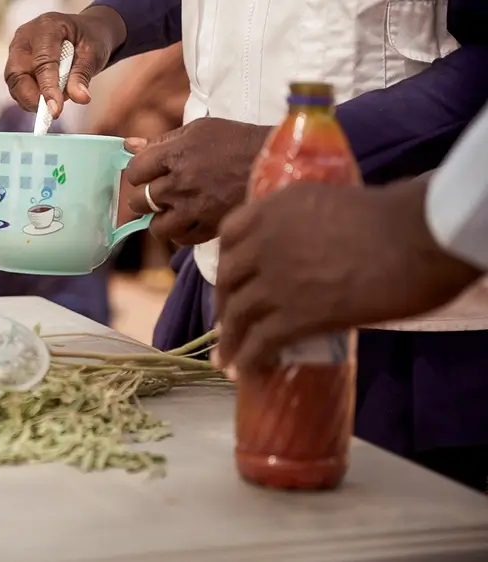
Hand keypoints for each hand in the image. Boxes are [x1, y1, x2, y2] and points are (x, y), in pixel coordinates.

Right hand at [4, 6, 126, 116]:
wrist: (83, 33)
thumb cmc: (88, 39)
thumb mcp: (93, 53)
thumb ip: (82, 75)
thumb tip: (79, 98)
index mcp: (47, 27)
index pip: (42, 62)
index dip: (47, 88)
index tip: (55, 111)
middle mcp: (25, 37)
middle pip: (17, 73)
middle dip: (32, 98)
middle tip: (51, 113)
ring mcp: (16, 50)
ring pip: (14, 83)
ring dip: (31, 100)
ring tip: (53, 104)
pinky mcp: (15, 64)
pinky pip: (16, 87)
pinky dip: (29, 98)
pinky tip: (46, 100)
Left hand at [124, 118, 270, 244]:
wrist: (278, 162)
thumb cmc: (238, 141)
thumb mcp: (200, 129)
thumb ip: (161, 141)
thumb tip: (127, 145)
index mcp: (176, 154)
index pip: (134, 171)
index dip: (138, 173)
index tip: (147, 173)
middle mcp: (181, 183)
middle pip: (139, 200)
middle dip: (144, 198)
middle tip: (158, 193)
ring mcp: (195, 208)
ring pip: (156, 226)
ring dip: (160, 220)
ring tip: (171, 212)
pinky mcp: (210, 227)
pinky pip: (181, 239)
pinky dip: (180, 232)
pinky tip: (188, 221)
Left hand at [214, 179, 482, 373]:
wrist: (415, 241)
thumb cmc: (391, 217)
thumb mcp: (328, 202)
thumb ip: (304, 222)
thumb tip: (304, 247)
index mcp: (273, 209)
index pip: (229, 233)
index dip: (226, 259)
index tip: (230, 276)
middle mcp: (264, 243)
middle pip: (228, 278)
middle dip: (224, 304)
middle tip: (226, 322)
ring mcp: (275, 281)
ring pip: (238, 314)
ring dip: (230, 339)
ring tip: (227, 358)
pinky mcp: (294, 316)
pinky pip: (260, 342)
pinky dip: (249, 360)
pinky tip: (247, 372)